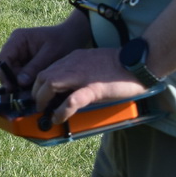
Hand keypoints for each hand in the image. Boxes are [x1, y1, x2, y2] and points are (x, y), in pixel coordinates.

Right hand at [0, 11, 91, 90]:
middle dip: (12, 80)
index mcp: (18, 39)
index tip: (11, 88)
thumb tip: (20, 82)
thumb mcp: (50, 54)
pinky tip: (33, 89)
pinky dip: (26, 82)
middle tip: (21, 95)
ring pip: (13, 72)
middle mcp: (15, 46)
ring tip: (29, 93)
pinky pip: (21, 74)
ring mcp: (19, 54)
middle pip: (6, 67)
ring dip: (19, 83)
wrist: (73, 37)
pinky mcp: (25, 61)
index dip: (4, 73)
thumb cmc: (63, 41)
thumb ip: (35, 67)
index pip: (3, 58)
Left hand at [29, 48, 148, 125]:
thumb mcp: (93, 63)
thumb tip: (71, 88)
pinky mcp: (93, 88)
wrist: (138, 63)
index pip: (48, 68)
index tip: (40, 93)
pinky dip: (62, 110)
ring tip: (44, 112)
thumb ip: (80, 71)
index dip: (40, 83)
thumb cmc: (120, 65)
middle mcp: (73, 64)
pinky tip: (58, 118)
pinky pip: (72, 100)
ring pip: (51, 84)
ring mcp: (82, 76)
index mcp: (74, 58)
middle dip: (37, 92)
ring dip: (43, 99)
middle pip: (43, 76)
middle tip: (38, 105)